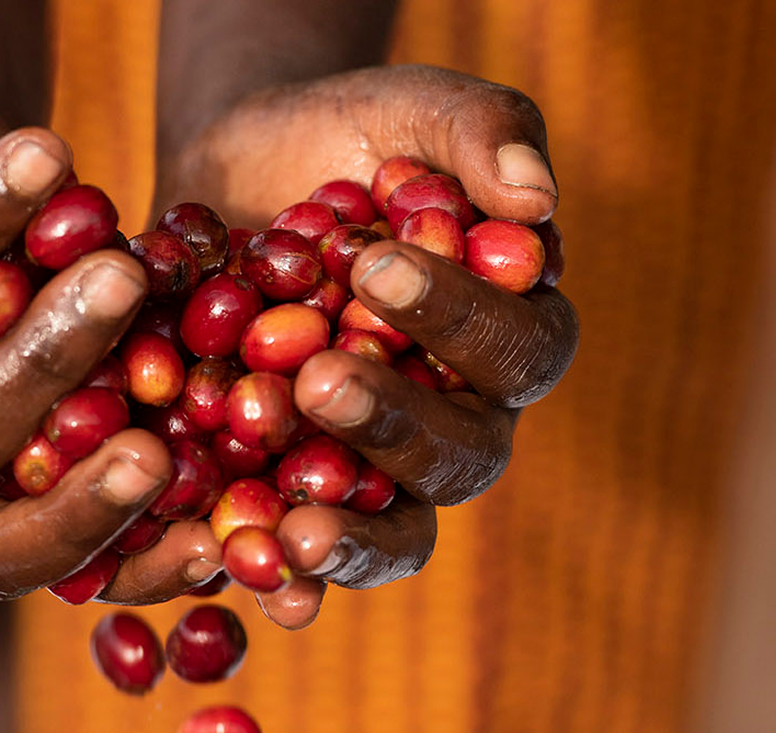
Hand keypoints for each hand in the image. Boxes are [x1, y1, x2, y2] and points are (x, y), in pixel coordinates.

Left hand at [155, 64, 578, 627]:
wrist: (238, 177)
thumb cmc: (345, 141)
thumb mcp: (410, 110)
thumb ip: (481, 133)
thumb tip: (537, 198)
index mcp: (503, 333)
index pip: (514, 347)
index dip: (457, 320)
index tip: (377, 268)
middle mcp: (454, 416)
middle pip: (460, 456)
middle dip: (394, 424)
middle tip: (320, 381)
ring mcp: (374, 467)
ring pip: (395, 530)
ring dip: (349, 536)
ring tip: (293, 526)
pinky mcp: (293, 489)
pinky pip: (303, 552)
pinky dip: (285, 578)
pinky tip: (256, 580)